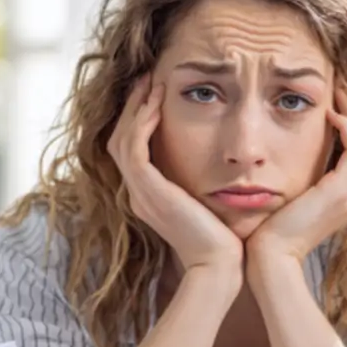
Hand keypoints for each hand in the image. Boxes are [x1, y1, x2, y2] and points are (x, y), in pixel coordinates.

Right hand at [109, 76, 242, 274]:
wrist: (221, 266)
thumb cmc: (225, 241)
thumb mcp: (211, 205)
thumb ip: (206, 185)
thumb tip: (224, 166)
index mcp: (150, 198)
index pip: (132, 151)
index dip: (139, 121)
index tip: (156, 94)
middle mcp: (139, 195)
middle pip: (120, 140)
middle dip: (133, 108)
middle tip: (147, 79)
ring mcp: (140, 194)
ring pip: (123, 139)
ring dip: (136, 108)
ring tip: (151, 82)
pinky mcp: (148, 191)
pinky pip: (134, 147)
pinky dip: (143, 122)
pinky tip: (157, 102)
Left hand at [247, 86, 346, 262]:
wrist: (271, 256)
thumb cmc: (272, 229)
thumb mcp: (294, 196)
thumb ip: (304, 177)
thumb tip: (295, 152)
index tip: (335, 99)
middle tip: (341, 85)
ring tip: (338, 90)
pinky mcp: (342, 192)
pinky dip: (346, 127)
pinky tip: (329, 113)